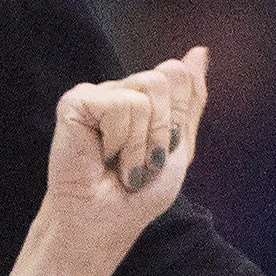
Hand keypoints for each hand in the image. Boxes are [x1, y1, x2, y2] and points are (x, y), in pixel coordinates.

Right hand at [34, 48, 208, 275]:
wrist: (104, 224)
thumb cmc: (136, 196)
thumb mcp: (178, 147)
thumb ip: (190, 100)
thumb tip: (200, 50)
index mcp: (143, 97)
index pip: (177, 75)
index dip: (176, 121)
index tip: (159, 153)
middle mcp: (119, 89)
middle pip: (163, 80)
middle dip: (162, 132)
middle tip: (139, 162)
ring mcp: (96, 94)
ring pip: (144, 95)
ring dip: (140, 144)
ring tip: (120, 164)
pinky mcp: (75, 103)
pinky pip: (120, 105)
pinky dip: (120, 141)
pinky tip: (102, 158)